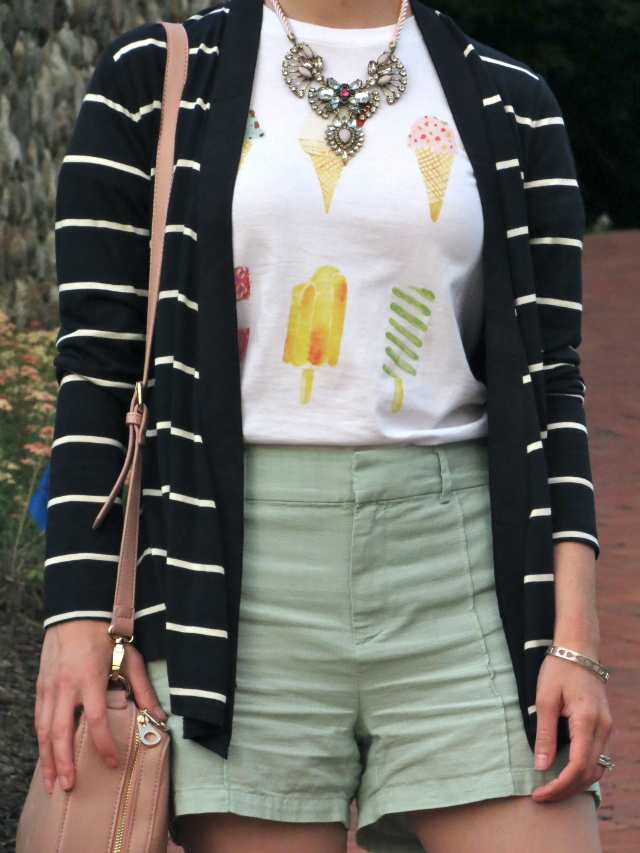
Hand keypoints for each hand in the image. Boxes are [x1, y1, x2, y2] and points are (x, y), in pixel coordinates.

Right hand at [35, 619, 165, 792]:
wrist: (76, 613)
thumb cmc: (105, 636)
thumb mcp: (129, 658)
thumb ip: (143, 689)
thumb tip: (159, 717)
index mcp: (90, 679)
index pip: (95, 720)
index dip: (103, 744)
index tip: (111, 762)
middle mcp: (66, 686)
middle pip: (60, 732)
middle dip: (63, 762)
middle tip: (68, 786)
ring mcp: (50, 687)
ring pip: (43, 729)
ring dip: (46, 758)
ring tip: (51, 783)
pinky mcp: (41, 686)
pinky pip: (38, 718)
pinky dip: (41, 740)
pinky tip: (46, 756)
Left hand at [531, 652, 611, 801]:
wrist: (578, 650)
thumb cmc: (558, 670)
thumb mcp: (544, 699)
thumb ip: (544, 734)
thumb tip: (542, 766)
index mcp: (588, 721)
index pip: (578, 766)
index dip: (560, 785)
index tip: (539, 793)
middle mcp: (603, 728)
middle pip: (589, 773)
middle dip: (565, 790)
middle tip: (541, 797)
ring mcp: (606, 728)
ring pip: (596, 769)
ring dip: (574, 784)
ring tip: (550, 790)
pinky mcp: (603, 727)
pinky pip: (597, 758)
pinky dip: (582, 772)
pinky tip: (564, 775)